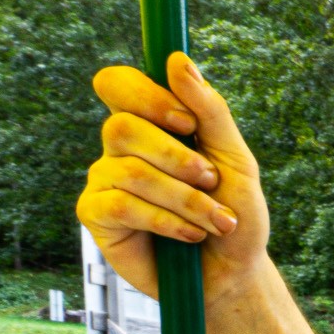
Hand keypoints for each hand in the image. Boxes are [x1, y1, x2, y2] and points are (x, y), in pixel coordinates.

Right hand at [78, 53, 269, 305]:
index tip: (187, 123)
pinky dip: (165, 220)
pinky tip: (189, 236)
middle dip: (177, 158)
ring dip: (184, 199)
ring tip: (215, 221)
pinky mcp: (96, 217)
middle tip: (212, 182)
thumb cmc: (235, 214)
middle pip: (122, 127)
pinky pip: (120, 205)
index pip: (117, 84)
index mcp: (151, 125)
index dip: (145, 95)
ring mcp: (104, 180)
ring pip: (130, 171)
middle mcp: (120, 149)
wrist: (234, 273)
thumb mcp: (236, 160)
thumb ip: (210, 111)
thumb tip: (177, 59)